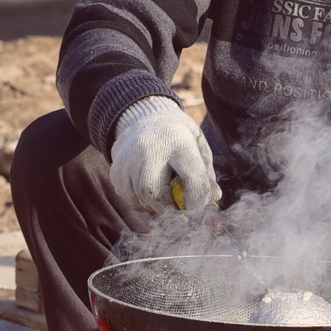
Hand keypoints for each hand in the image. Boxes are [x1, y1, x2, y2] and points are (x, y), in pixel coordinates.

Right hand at [107, 97, 218, 232]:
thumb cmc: (177, 136)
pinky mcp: (116, 171)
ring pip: (140, 199)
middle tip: (179, 210)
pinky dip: (143, 203)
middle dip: (169, 208)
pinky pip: (129, 199)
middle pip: (154, 192)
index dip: (198, 201)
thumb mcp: (197, 145)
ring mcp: (127, 159)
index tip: (199, 212)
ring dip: (156, 207)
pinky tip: (150, 191)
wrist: (143, 117)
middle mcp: (148, 148)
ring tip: (165, 197)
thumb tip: (214, 198)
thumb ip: (206, 173)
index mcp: (177, 139)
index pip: (192, 177)